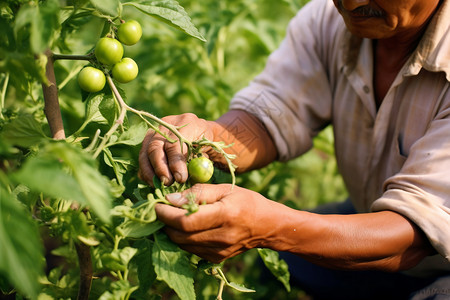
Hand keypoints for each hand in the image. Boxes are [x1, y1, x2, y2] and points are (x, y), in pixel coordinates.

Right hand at [138, 113, 213, 185]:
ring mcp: (155, 132)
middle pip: (155, 146)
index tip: (180, 178)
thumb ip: (199, 161)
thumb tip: (182, 177)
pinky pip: (142, 158)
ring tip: (159, 185)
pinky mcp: (147, 142)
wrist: (201, 135)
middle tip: (167, 182)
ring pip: (145, 153)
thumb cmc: (207, 144)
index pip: (175, 142)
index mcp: (186, 122)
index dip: (176, 162)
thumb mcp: (209, 150)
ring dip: (150, 172)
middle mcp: (167, 124)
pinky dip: (146, 172)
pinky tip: (154, 182)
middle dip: (160, 168)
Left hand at [155, 184, 286, 262]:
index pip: (185, 221)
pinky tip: (185, 226)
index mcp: (224, 215)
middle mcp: (221, 237)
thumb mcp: (225, 189)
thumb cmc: (247, 201)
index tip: (156, 203)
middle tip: (160, 208)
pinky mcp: (216, 258)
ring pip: (182, 244)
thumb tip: (171, 199)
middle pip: (179, 235)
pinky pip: (190, 249)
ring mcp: (218, 251)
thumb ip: (198, 192)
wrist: (267, 226)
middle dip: (164, 222)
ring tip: (171, 215)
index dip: (166, 214)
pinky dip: (182, 238)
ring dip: (171, 230)